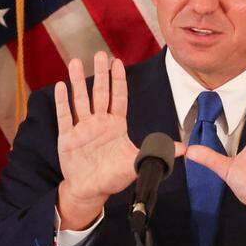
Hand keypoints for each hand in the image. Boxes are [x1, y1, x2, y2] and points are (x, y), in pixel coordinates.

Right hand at [55, 52, 166, 229]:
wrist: (91, 190)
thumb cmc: (113, 176)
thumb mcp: (137, 162)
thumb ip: (157, 152)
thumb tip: (184, 149)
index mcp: (116, 126)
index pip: (118, 98)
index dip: (118, 80)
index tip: (117, 62)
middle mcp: (99, 123)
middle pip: (100, 94)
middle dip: (100, 74)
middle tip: (99, 54)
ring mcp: (82, 129)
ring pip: (81, 100)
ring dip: (78, 82)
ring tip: (76, 62)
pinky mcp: (67, 138)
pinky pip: (65, 117)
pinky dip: (62, 102)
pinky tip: (60, 86)